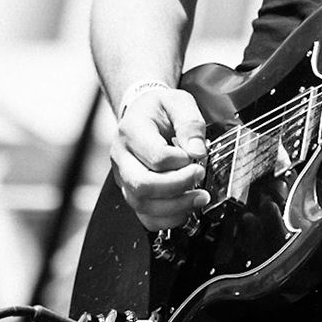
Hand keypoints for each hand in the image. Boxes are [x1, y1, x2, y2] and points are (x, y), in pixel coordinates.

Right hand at [110, 86, 210, 231]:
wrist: (143, 114)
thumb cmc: (160, 109)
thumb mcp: (179, 102)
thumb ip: (190, 123)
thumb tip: (196, 151)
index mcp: (131, 130)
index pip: (156, 156)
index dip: (181, 161)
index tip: (196, 156)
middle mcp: (121, 157)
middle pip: (143, 185)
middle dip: (178, 187)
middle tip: (199, 177)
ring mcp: (123, 178)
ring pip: (142, 204)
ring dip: (176, 206)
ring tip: (199, 197)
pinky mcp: (131, 192)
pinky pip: (144, 217)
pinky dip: (167, 219)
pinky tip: (185, 209)